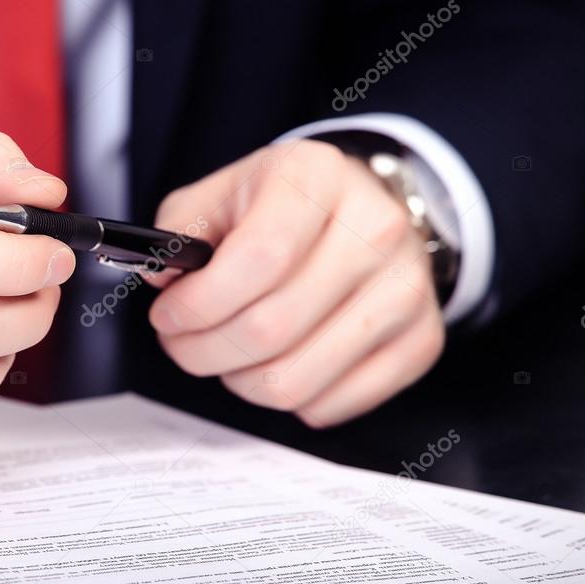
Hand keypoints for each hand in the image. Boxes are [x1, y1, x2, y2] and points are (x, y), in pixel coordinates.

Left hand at [147, 139, 444, 426]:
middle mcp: (374, 229)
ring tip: (226, 353)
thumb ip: (178, 234)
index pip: (257, 259)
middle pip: (270, 329)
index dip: (197, 304)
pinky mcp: (420, 342)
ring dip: (239, 381)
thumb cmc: (280, 208)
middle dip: (202, 351)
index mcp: (316, 179)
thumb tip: (163, 282)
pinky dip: (287, 398)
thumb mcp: (219, 197)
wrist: (363, 210)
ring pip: (294, 381)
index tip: (168, 316)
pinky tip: (276, 363)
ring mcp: (406, 290)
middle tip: (183, 343)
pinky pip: (330, 405)